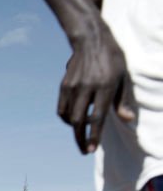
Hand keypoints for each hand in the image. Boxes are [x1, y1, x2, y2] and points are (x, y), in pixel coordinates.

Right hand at [58, 31, 134, 153]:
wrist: (91, 40)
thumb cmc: (112, 59)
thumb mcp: (123, 77)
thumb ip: (122, 100)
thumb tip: (128, 120)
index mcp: (105, 86)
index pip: (98, 116)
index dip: (94, 135)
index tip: (91, 149)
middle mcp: (87, 87)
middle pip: (80, 120)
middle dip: (81, 138)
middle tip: (84, 150)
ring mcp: (73, 87)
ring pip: (69, 117)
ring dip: (75, 129)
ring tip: (81, 134)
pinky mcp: (64, 86)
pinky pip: (62, 109)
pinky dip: (67, 118)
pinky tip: (73, 120)